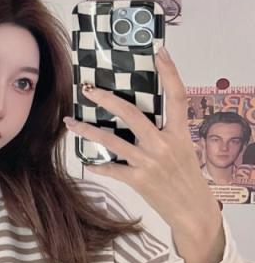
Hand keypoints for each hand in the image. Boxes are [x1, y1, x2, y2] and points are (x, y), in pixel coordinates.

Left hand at [63, 46, 220, 239]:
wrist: (192, 210)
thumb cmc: (186, 180)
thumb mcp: (183, 150)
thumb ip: (165, 135)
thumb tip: (140, 123)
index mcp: (179, 133)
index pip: (177, 95)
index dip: (170, 72)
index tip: (159, 51)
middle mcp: (163, 144)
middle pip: (132, 113)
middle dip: (107, 99)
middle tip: (88, 89)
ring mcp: (149, 162)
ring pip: (112, 140)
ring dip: (87, 131)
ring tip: (71, 123)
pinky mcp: (138, 180)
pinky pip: (111, 168)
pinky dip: (98, 165)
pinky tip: (87, 162)